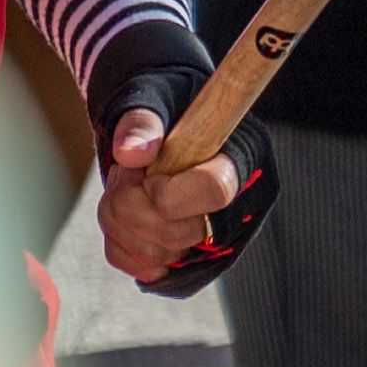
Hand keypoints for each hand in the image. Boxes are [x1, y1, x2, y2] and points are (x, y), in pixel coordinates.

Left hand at [85, 26, 270, 290]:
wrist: (161, 117)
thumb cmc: (163, 101)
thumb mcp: (151, 96)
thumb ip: (142, 120)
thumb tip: (132, 153)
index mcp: (246, 157)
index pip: (215, 191)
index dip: (166, 189)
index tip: (145, 168)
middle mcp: (241, 204)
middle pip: (178, 234)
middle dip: (131, 204)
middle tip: (124, 171)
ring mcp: (217, 235)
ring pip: (156, 256)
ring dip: (120, 223)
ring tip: (123, 187)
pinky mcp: (192, 255)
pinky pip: (144, 269)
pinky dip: (121, 245)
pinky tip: (125, 214)